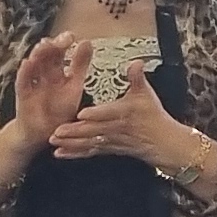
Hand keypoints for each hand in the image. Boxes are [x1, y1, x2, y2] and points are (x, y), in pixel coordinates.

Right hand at [10, 33, 88, 146]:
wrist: (44, 134)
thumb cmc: (60, 110)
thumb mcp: (74, 86)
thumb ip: (80, 65)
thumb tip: (87, 41)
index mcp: (57, 70)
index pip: (59, 52)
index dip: (64, 43)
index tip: (72, 36)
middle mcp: (43, 73)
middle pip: (46, 54)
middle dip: (52, 45)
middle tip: (63, 39)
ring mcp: (32, 82)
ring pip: (33, 64)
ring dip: (39, 54)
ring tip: (46, 45)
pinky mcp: (23, 94)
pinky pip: (22, 81)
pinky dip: (24, 72)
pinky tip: (27, 63)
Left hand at [52, 59, 206, 183]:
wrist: (163, 142)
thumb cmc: (154, 116)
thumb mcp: (147, 94)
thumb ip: (138, 78)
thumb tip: (136, 62)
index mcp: (124, 112)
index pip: (109, 113)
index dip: (96, 114)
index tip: (81, 114)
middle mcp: (115, 128)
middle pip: (93, 130)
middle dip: (74, 131)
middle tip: (56, 131)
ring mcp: (110, 140)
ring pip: (88, 142)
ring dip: (71, 143)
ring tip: (54, 141)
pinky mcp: (107, 149)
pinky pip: (89, 152)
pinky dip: (74, 153)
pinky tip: (59, 153)